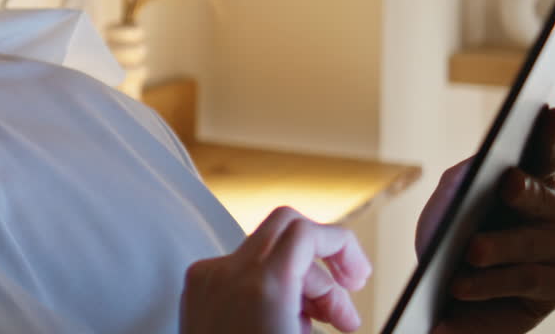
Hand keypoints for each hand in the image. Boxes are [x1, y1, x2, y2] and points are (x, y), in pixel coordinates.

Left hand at [181, 206, 371, 333]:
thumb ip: (336, 312)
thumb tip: (352, 313)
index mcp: (262, 284)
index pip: (306, 231)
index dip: (342, 246)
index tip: (358, 277)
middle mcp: (229, 273)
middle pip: (288, 236)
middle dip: (323, 270)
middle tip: (343, 314)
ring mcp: (207, 280)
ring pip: (266, 256)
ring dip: (299, 285)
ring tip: (315, 329)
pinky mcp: (195, 292)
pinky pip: (241, 273)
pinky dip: (268, 289)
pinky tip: (280, 327)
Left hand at [416, 106, 554, 333]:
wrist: (443, 286)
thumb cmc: (449, 231)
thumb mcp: (448, 199)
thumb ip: (466, 181)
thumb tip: (480, 176)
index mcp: (534, 180)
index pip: (548, 153)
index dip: (551, 135)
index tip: (547, 112)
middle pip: (550, 203)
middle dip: (527, 196)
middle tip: (505, 186)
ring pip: (534, 262)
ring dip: (493, 271)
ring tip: (457, 279)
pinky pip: (520, 304)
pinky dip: (480, 315)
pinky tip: (447, 322)